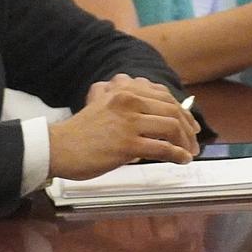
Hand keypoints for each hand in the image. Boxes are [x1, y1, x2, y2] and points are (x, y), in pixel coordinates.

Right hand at [46, 74, 199, 179]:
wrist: (57, 148)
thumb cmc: (78, 131)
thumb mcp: (98, 102)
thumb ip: (117, 95)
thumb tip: (138, 99)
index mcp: (123, 90)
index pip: (164, 96)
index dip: (183, 111)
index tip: (190, 125)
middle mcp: (128, 101)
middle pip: (172, 110)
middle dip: (188, 128)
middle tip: (194, 143)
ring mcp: (128, 123)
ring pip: (171, 127)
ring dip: (185, 143)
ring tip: (189, 153)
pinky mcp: (127, 145)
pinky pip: (162, 148)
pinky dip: (177, 155)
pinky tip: (181, 161)